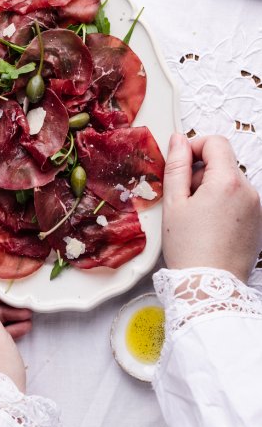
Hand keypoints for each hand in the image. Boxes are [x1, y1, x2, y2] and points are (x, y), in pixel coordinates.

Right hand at [163, 133, 261, 281]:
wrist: (209, 286)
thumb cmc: (189, 247)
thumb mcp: (174, 203)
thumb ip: (176, 166)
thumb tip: (178, 140)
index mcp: (228, 182)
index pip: (215, 143)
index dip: (193, 147)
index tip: (179, 163)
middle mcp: (249, 191)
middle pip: (222, 163)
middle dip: (199, 173)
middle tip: (182, 198)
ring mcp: (257, 207)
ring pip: (229, 181)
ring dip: (209, 188)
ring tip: (194, 215)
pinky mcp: (258, 221)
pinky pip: (238, 199)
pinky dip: (221, 203)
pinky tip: (207, 224)